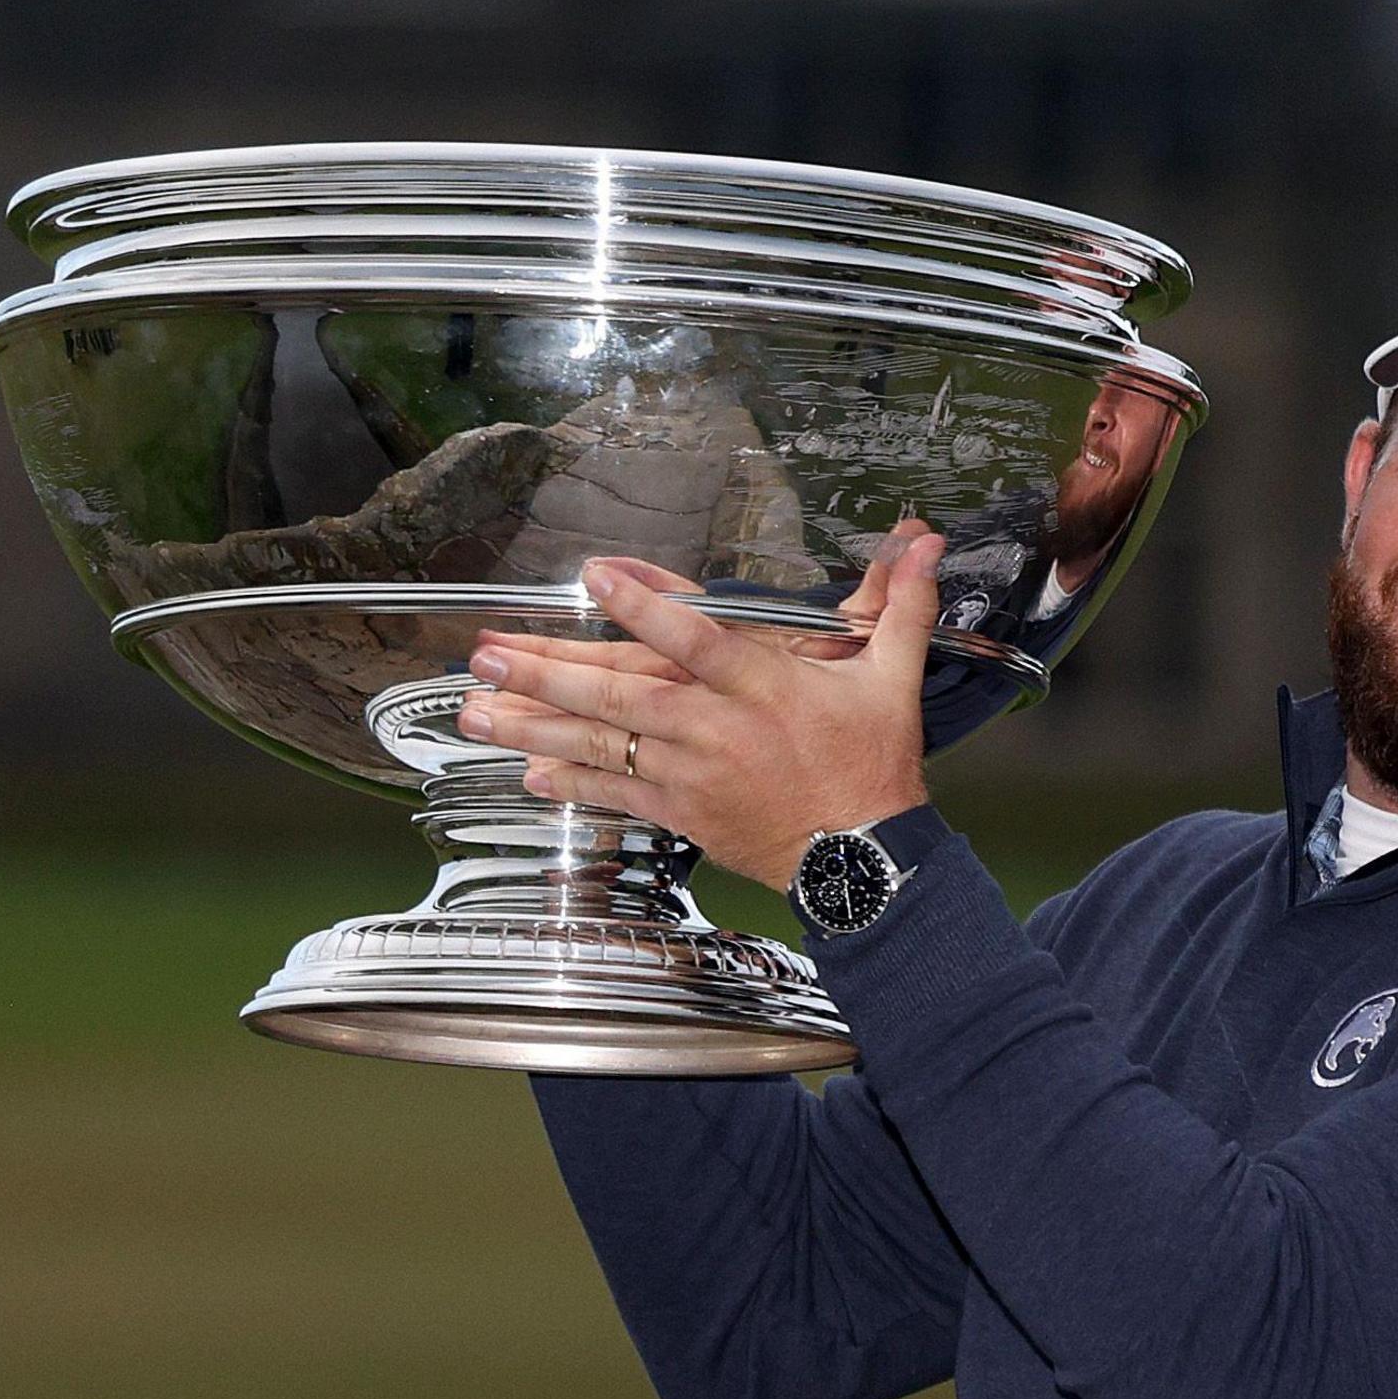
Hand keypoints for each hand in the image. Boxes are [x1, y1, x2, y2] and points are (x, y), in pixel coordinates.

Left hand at [459, 527, 944, 891]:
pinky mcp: (682, 812)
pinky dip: (569, 781)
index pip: (694, 636)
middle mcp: (716, 726)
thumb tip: (921, 539)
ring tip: (477, 707)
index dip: (642, 604)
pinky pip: (615, 793)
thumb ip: (899, 603)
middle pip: (620, 692)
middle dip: (546, 671)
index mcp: (763, 683)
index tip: (593, 576)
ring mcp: (692, 772)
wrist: (863, 859)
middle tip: (487, 653)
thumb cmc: (872, 765)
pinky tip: (526, 767)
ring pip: (603, 742)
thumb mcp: (891, 676)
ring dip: (534, 724)